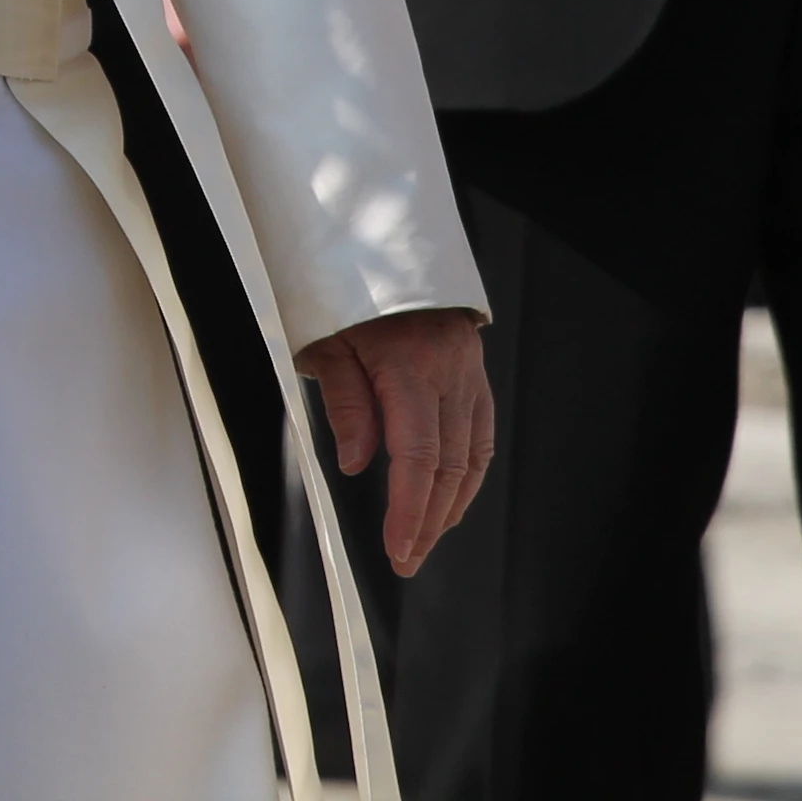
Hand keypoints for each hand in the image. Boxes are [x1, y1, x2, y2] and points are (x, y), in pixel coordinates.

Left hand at [293, 305, 493, 574]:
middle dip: (429, 520)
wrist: (381, 244)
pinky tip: (451, 495)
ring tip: (428, 538)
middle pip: (448, 465)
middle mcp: (448, 373)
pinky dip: (467, 471)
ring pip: (471, 454)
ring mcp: (467, 372)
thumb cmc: (341, 290)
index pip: (417, 457)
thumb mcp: (323, 341)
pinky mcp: (473, 371)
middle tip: (407, 558)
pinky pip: (479, 432)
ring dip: (451, 503)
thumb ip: (345, 403)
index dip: (410, 511)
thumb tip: (358, 465)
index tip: (399, 549)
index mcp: (409, 367)